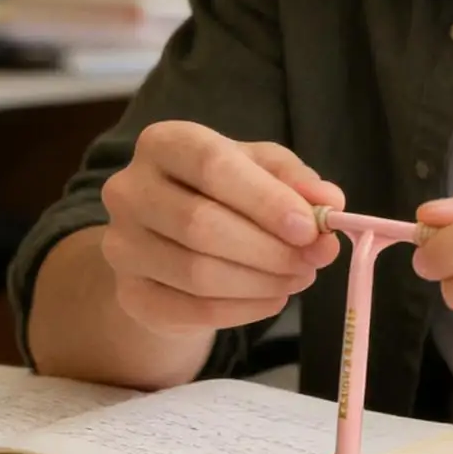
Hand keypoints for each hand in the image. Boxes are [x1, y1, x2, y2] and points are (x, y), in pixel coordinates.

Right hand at [99, 122, 342, 336]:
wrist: (170, 241)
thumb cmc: (223, 192)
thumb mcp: (261, 170)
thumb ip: (297, 181)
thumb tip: (331, 203)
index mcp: (164, 143)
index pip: (212, 165)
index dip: (264, 199)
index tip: (310, 227)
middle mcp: (129, 190)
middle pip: (201, 224)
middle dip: (269, 247)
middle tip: (315, 258)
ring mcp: (121, 245)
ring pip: (197, 273)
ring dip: (262, 281)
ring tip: (300, 276)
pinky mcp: (129, 295)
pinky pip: (193, 310)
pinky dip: (244, 310)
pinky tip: (273, 298)